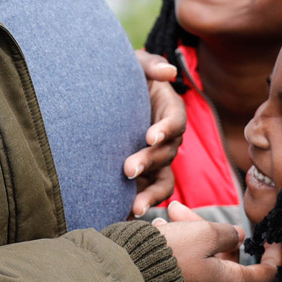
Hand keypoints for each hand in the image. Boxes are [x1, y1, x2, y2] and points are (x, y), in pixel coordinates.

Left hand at [125, 50, 185, 217]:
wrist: (106, 97)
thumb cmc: (124, 77)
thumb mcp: (135, 64)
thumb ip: (150, 63)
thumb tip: (167, 71)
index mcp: (169, 110)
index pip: (175, 120)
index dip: (166, 128)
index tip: (150, 135)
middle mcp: (167, 138)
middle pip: (166, 153)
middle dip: (149, 162)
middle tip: (128, 170)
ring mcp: (158, 160)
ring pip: (163, 180)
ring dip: (150, 194)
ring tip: (133, 207)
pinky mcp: (144, 177)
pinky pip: (148, 194)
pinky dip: (140, 205)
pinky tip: (124, 217)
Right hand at [153, 201, 281, 281]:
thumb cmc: (168, 260)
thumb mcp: (201, 234)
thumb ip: (225, 233)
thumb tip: (236, 236)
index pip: (268, 275)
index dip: (274, 254)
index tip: (272, 238)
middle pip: (227, 263)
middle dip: (210, 233)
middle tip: (183, 211)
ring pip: (203, 267)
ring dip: (189, 241)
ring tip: (164, 221)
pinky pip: (187, 279)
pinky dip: (179, 258)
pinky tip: (160, 239)